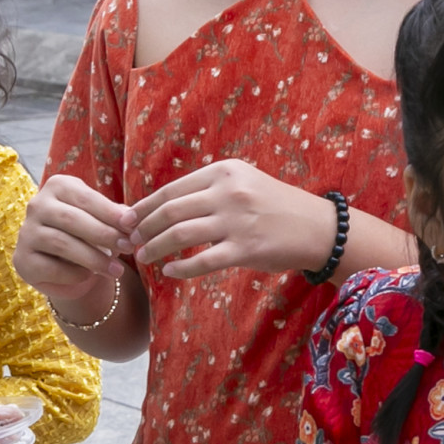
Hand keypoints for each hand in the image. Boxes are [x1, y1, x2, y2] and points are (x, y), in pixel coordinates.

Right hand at [14, 174, 135, 301]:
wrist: (64, 263)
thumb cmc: (88, 233)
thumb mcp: (102, 219)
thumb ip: (115, 217)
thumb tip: (131, 219)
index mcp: (57, 186)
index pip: (85, 198)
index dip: (110, 212)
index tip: (132, 226)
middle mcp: (37, 205)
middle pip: (71, 219)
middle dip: (103, 234)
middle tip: (128, 247)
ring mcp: (26, 233)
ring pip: (61, 243)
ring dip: (93, 258)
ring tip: (117, 270)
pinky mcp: (23, 260)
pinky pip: (52, 268)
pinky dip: (75, 274)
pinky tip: (91, 277)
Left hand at [131, 161, 337, 279]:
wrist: (318, 228)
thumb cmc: (273, 206)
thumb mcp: (242, 183)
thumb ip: (207, 189)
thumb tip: (161, 206)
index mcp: (224, 172)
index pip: (171, 190)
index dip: (143, 207)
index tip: (126, 220)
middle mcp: (228, 193)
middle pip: (170, 212)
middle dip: (143, 228)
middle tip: (130, 241)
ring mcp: (237, 221)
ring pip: (180, 235)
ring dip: (155, 248)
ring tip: (144, 257)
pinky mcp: (245, 249)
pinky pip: (202, 261)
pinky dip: (180, 268)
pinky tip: (169, 272)